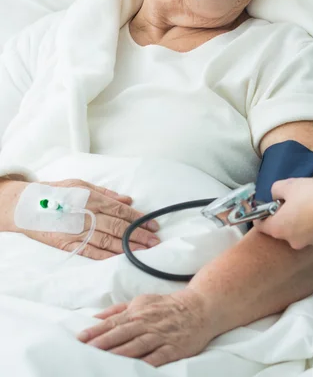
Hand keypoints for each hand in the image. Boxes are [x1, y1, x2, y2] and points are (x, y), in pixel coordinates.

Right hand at [3, 178, 159, 259]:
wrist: (27, 206)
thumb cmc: (57, 192)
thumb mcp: (82, 185)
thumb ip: (107, 193)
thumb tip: (128, 200)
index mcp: (93, 199)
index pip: (122, 211)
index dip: (140, 219)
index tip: (154, 225)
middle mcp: (88, 215)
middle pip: (119, 228)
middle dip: (140, 235)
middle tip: (155, 241)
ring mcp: (78, 231)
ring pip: (108, 241)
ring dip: (128, 247)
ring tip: (144, 251)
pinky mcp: (68, 243)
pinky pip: (90, 252)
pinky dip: (107, 256)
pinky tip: (121, 258)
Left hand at [77, 289, 215, 366]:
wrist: (201, 306)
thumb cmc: (168, 306)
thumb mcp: (143, 301)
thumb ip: (119, 310)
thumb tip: (95, 317)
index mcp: (139, 312)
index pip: (114, 322)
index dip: (96, 330)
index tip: (80, 338)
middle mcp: (148, 323)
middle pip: (122, 333)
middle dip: (103, 342)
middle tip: (86, 350)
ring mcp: (161, 335)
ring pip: (137, 345)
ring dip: (120, 353)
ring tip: (103, 361)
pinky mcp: (174, 347)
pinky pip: (158, 357)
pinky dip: (147, 362)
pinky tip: (136, 369)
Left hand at [254, 178, 312, 249]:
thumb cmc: (310, 195)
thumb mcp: (288, 185)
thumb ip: (275, 190)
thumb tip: (275, 195)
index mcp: (278, 228)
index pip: (260, 225)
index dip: (261, 214)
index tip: (267, 205)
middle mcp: (290, 240)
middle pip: (279, 228)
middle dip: (282, 216)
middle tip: (290, 201)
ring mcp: (306, 242)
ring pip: (296, 230)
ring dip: (297, 220)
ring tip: (307, 204)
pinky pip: (310, 231)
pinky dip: (310, 224)